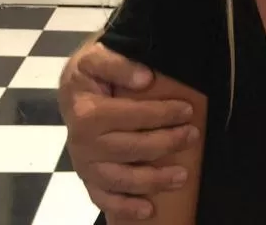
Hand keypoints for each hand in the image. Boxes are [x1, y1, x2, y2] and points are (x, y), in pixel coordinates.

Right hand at [59, 41, 199, 220]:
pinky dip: (124, 207)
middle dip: (165, 144)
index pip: (129, 115)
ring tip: (182, 176)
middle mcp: (82, 141)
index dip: (160, 113)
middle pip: (129, 148)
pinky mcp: (88, 177)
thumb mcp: (98, 56)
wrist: (72, 89)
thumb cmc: (91, 72)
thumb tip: (146, 78)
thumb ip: (118, 63)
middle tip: (193, 136)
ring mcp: (84, 163)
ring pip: (119, 179)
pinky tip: (147, 210)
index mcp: (86, 111)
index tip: (188, 110)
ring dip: (152, 181)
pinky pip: (103, 198)